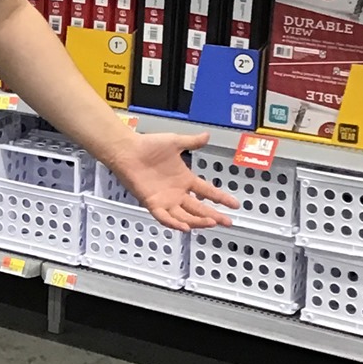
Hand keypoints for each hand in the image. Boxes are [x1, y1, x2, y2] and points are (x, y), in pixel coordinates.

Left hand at [111, 129, 237, 230]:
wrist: (128, 150)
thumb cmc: (148, 145)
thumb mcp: (175, 142)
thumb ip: (192, 142)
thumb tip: (207, 136)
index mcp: (185, 179)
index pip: (208, 191)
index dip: (221, 198)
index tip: (234, 205)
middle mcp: (177, 192)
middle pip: (199, 208)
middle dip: (214, 216)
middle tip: (227, 222)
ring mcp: (165, 199)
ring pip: (185, 216)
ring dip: (198, 221)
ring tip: (211, 223)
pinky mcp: (152, 203)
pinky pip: (164, 217)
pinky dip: (174, 223)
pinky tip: (185, 228)